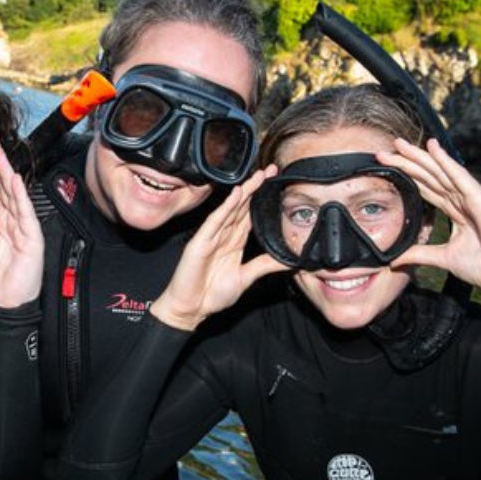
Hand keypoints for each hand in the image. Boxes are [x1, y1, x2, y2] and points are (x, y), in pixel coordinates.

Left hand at [0, 139, 43, 307]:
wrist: (2, 300)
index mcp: (0, 221)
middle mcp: (13, 221)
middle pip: (6, 187)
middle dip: (0, 164)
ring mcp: (23, 227)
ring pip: (15, 195)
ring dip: (8, 173)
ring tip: (0, 155)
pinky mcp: (31, 236)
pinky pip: (25, 213)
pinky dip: (21, 196)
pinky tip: (15, 181)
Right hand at [149, 166, 288, 330]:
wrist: (191, 308)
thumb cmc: (212, 294)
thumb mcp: (246, 278)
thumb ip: (265, 265)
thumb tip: (289, 259)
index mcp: (234, 243)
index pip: (250, 216)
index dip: (262, 200)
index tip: (276, 185)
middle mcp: (223, 236)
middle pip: (242, 207)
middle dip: (256, 188)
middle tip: (271, 171)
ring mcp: (211, 237)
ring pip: (230, 209)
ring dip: (244, 192)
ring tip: (258, 177)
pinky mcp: (200, 242)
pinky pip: (215, 222)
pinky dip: (225, 208)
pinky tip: (236, 195)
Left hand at [377, 138, 480, 297]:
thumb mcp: (444, 259)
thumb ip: (420, 254)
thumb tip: (395, 260)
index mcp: (455, 211)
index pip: (426, 188)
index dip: (407, 177)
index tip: (385, 168)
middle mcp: (463, 200)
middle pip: (430, 176)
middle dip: (407, 163)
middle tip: (383, 152)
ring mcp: (473, 198)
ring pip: (440, 172)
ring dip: (420, 157)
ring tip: (399, 144)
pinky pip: (460, 177)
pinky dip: (445, 161)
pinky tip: (432, 148)